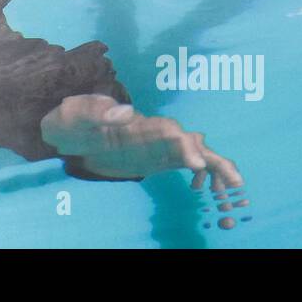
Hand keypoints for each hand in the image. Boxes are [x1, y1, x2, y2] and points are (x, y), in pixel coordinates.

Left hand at [41, 94, 242, 191]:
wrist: (67, 130)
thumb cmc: (73, 117)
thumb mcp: (78, 111)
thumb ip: (98, 111)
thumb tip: (126, 111)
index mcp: (136, 122)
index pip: (166, 131)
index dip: (183, 145)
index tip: (196, 162)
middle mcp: (152, 133)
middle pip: (188, 142)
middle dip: (211, 158)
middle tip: (235, 179)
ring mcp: (155, 147)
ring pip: (192, 153)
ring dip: (214, 166)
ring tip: (233, 187)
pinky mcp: (154, 159)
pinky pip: (183, 165)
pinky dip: (201, 173)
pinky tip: (206, 189)